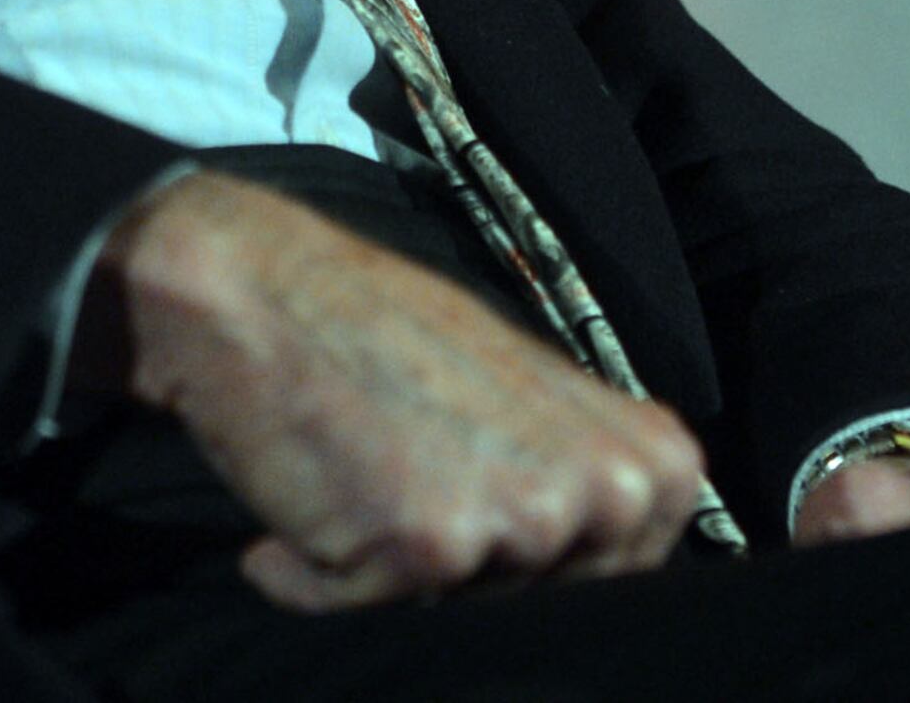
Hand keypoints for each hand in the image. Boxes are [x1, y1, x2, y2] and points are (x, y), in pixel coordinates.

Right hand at [92, 172, 710, 609]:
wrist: (262, 294)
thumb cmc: (387, 339)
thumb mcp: (534, 404)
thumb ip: (584, 485)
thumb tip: (595, 570)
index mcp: (646, 460)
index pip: (630, 582)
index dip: (550, 566)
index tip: (498, 519)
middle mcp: (600, 491)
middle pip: (550, 608)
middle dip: (477, 574)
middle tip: (421, 479)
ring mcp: (523, 519)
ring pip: (465, 615)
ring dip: (399, 572)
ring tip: (373, 476)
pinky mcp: (434, 546)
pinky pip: (372, 615)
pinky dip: (321, 578)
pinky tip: (321, 497)